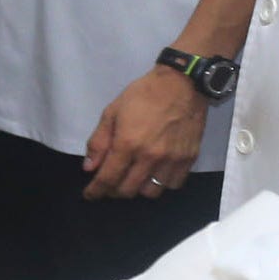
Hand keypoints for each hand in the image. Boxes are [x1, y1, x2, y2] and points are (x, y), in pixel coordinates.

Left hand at [81, 67, 205, 199]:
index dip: (95, 191)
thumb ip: (99, 142)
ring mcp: (172, 160)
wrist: (182, 84)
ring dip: (137, 189)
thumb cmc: (143, 95)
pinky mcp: (189, 158)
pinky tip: (154, 174)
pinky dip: (161, 184)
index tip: (90, 195)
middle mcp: (150, 157)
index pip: (108, 178)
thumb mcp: (112, 112)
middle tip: (109, 183)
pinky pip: (173, 184)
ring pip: (151, 192)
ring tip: (132, 178)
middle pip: (128, 190)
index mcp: (128, 144)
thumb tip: (89, 168)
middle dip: (113, 191)